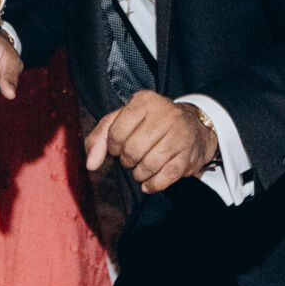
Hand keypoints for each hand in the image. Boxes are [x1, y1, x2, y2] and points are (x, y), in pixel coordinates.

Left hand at [86, 92, 216, 194]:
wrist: (193, 126)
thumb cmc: (150, 124)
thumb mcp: (122, 120)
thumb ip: (100, 138)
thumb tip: (91, 164)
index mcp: (144, 101)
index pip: (116, 132)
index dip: (113, 146)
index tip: (119, 147)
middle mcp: (165, 113)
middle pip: (132, 150)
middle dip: (127, 161)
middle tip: (132, 158)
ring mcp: (180, 134)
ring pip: (148, 165)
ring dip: (139, 174)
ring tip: (141, 169)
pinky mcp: (189, 155)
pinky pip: (165, 177)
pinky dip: (153, 185)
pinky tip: (149, 182)